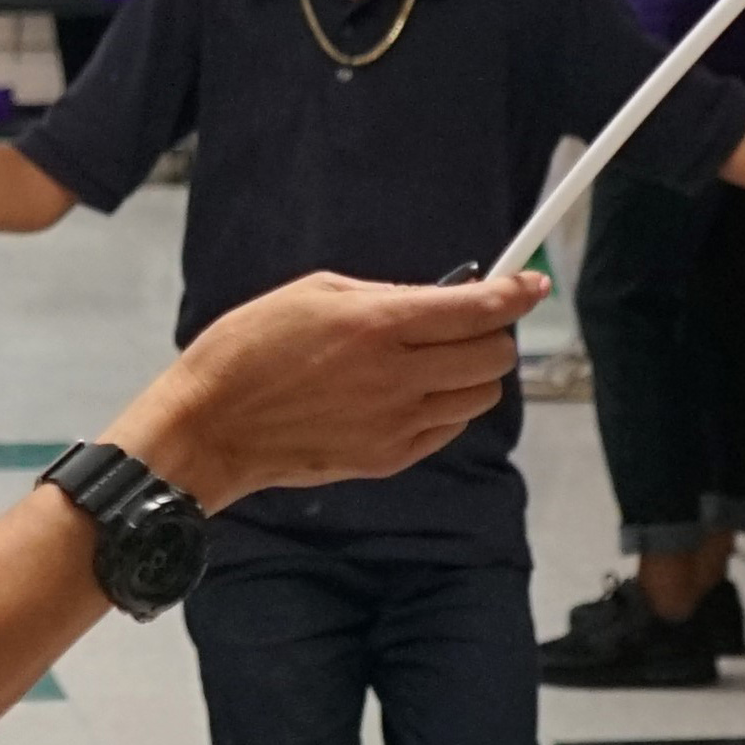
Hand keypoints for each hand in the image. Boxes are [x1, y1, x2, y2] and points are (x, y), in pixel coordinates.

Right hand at [108, 269, 546, 511]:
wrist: (212, 427)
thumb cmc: (249, 350)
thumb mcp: (312, 293)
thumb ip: (384, 295)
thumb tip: (438, 299)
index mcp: (378, 326)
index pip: (478, 310)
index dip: (516, 294)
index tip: (532, 285)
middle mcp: (397, 377)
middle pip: (494, 357)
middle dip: (494, 334)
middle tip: (471, 323)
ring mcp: (397, 424)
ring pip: (479, 398)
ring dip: (472, 374)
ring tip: (435, 361)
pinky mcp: (389, 459)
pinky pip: (447, 429)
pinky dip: (444, 408)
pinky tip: (408, 394)